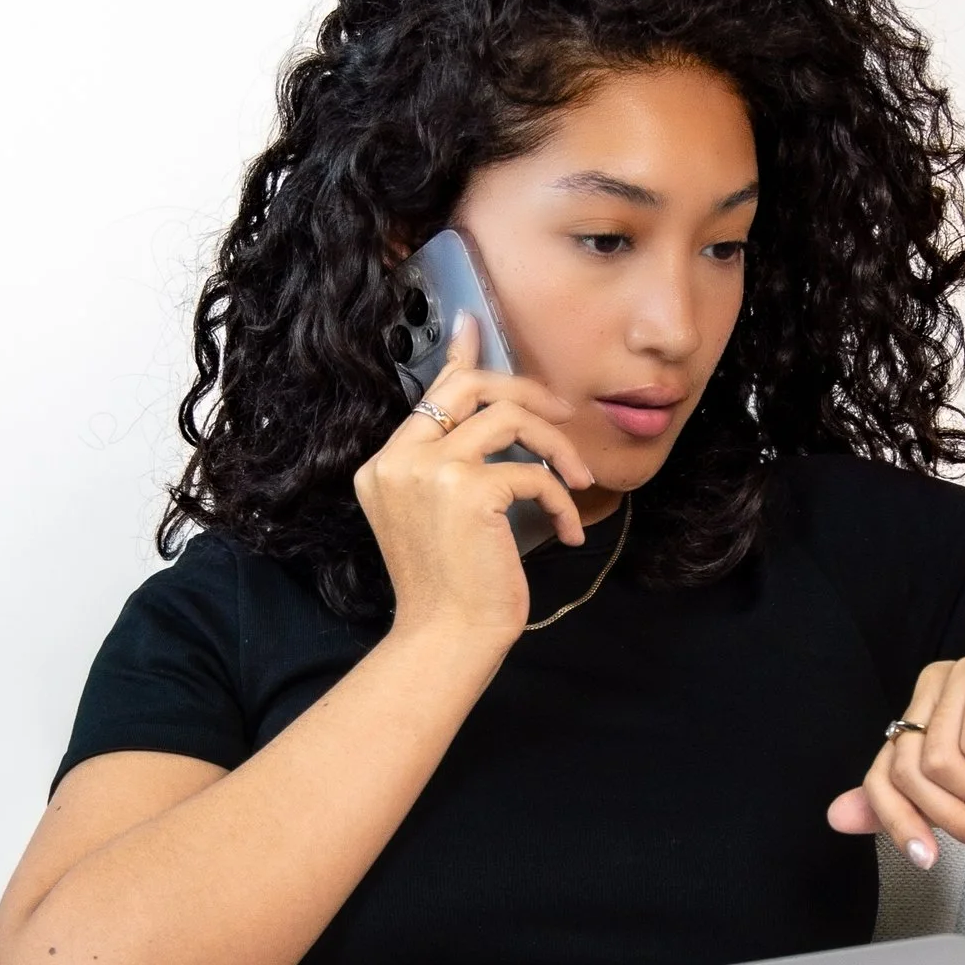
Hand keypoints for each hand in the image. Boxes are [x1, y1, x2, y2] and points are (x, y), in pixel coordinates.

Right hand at [354, 313, 595, 644]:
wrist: (445, 640)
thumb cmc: (452, 589)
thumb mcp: (443, 519)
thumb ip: (455, 467)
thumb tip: (500, 426)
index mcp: (386, 465)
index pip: (429, 395)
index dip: (459, 356)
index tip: (474, 324)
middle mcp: (399, 460)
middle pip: (468, 387)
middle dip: (524, 389)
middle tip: (561, 413)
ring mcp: (430, 472)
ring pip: (507, 417)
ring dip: (555, 444)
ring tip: (579, 480)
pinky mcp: (469, 491)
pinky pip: (532, 471)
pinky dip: (560, 497)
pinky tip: (569, 531)